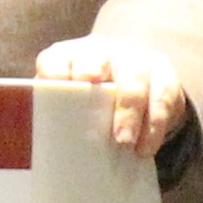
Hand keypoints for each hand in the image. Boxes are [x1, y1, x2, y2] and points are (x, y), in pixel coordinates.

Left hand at [32, 32, 194, 159]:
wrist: (134, 87)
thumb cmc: (90, 104)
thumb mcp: (69, 106)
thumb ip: (54, 118)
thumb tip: (39, 151)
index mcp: (71, 57)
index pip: (57, 58)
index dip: (56, 70)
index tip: (56, 83)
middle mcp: (103, 52)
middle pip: (98, 58)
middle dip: (95, 76)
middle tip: (88, 92)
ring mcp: (136, 59)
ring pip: (134, 78)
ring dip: (129, 111)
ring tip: (124, 142)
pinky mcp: (164, 76)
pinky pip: (162, 97)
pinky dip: (154, 126)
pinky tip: (145, 148)